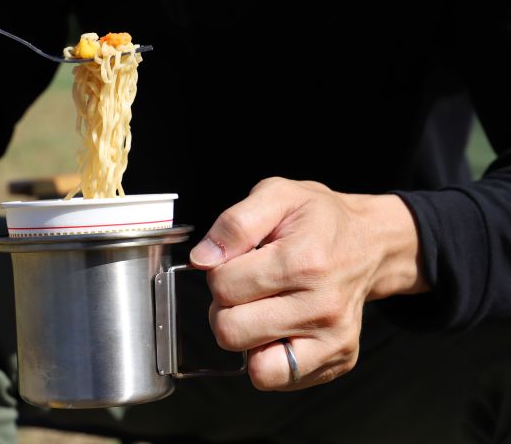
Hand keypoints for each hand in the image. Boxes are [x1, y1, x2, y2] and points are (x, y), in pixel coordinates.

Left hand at [190, 177, 428, 390]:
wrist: (371, 242)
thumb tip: (202, 259)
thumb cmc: (319, 219)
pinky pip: (277, 379)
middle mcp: (323, 305)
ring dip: (246, 337)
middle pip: (231, 330)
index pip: (223, 286)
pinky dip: (266, 358)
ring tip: (261, 309)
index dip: (218, 271)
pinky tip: (278, 327)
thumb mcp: (277, 194)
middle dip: (226, 307)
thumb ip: (234, 224)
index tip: (238, 261)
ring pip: (253, 364)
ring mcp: (334, 338)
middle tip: (246, 288)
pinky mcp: (339, 359)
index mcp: (304, 261)